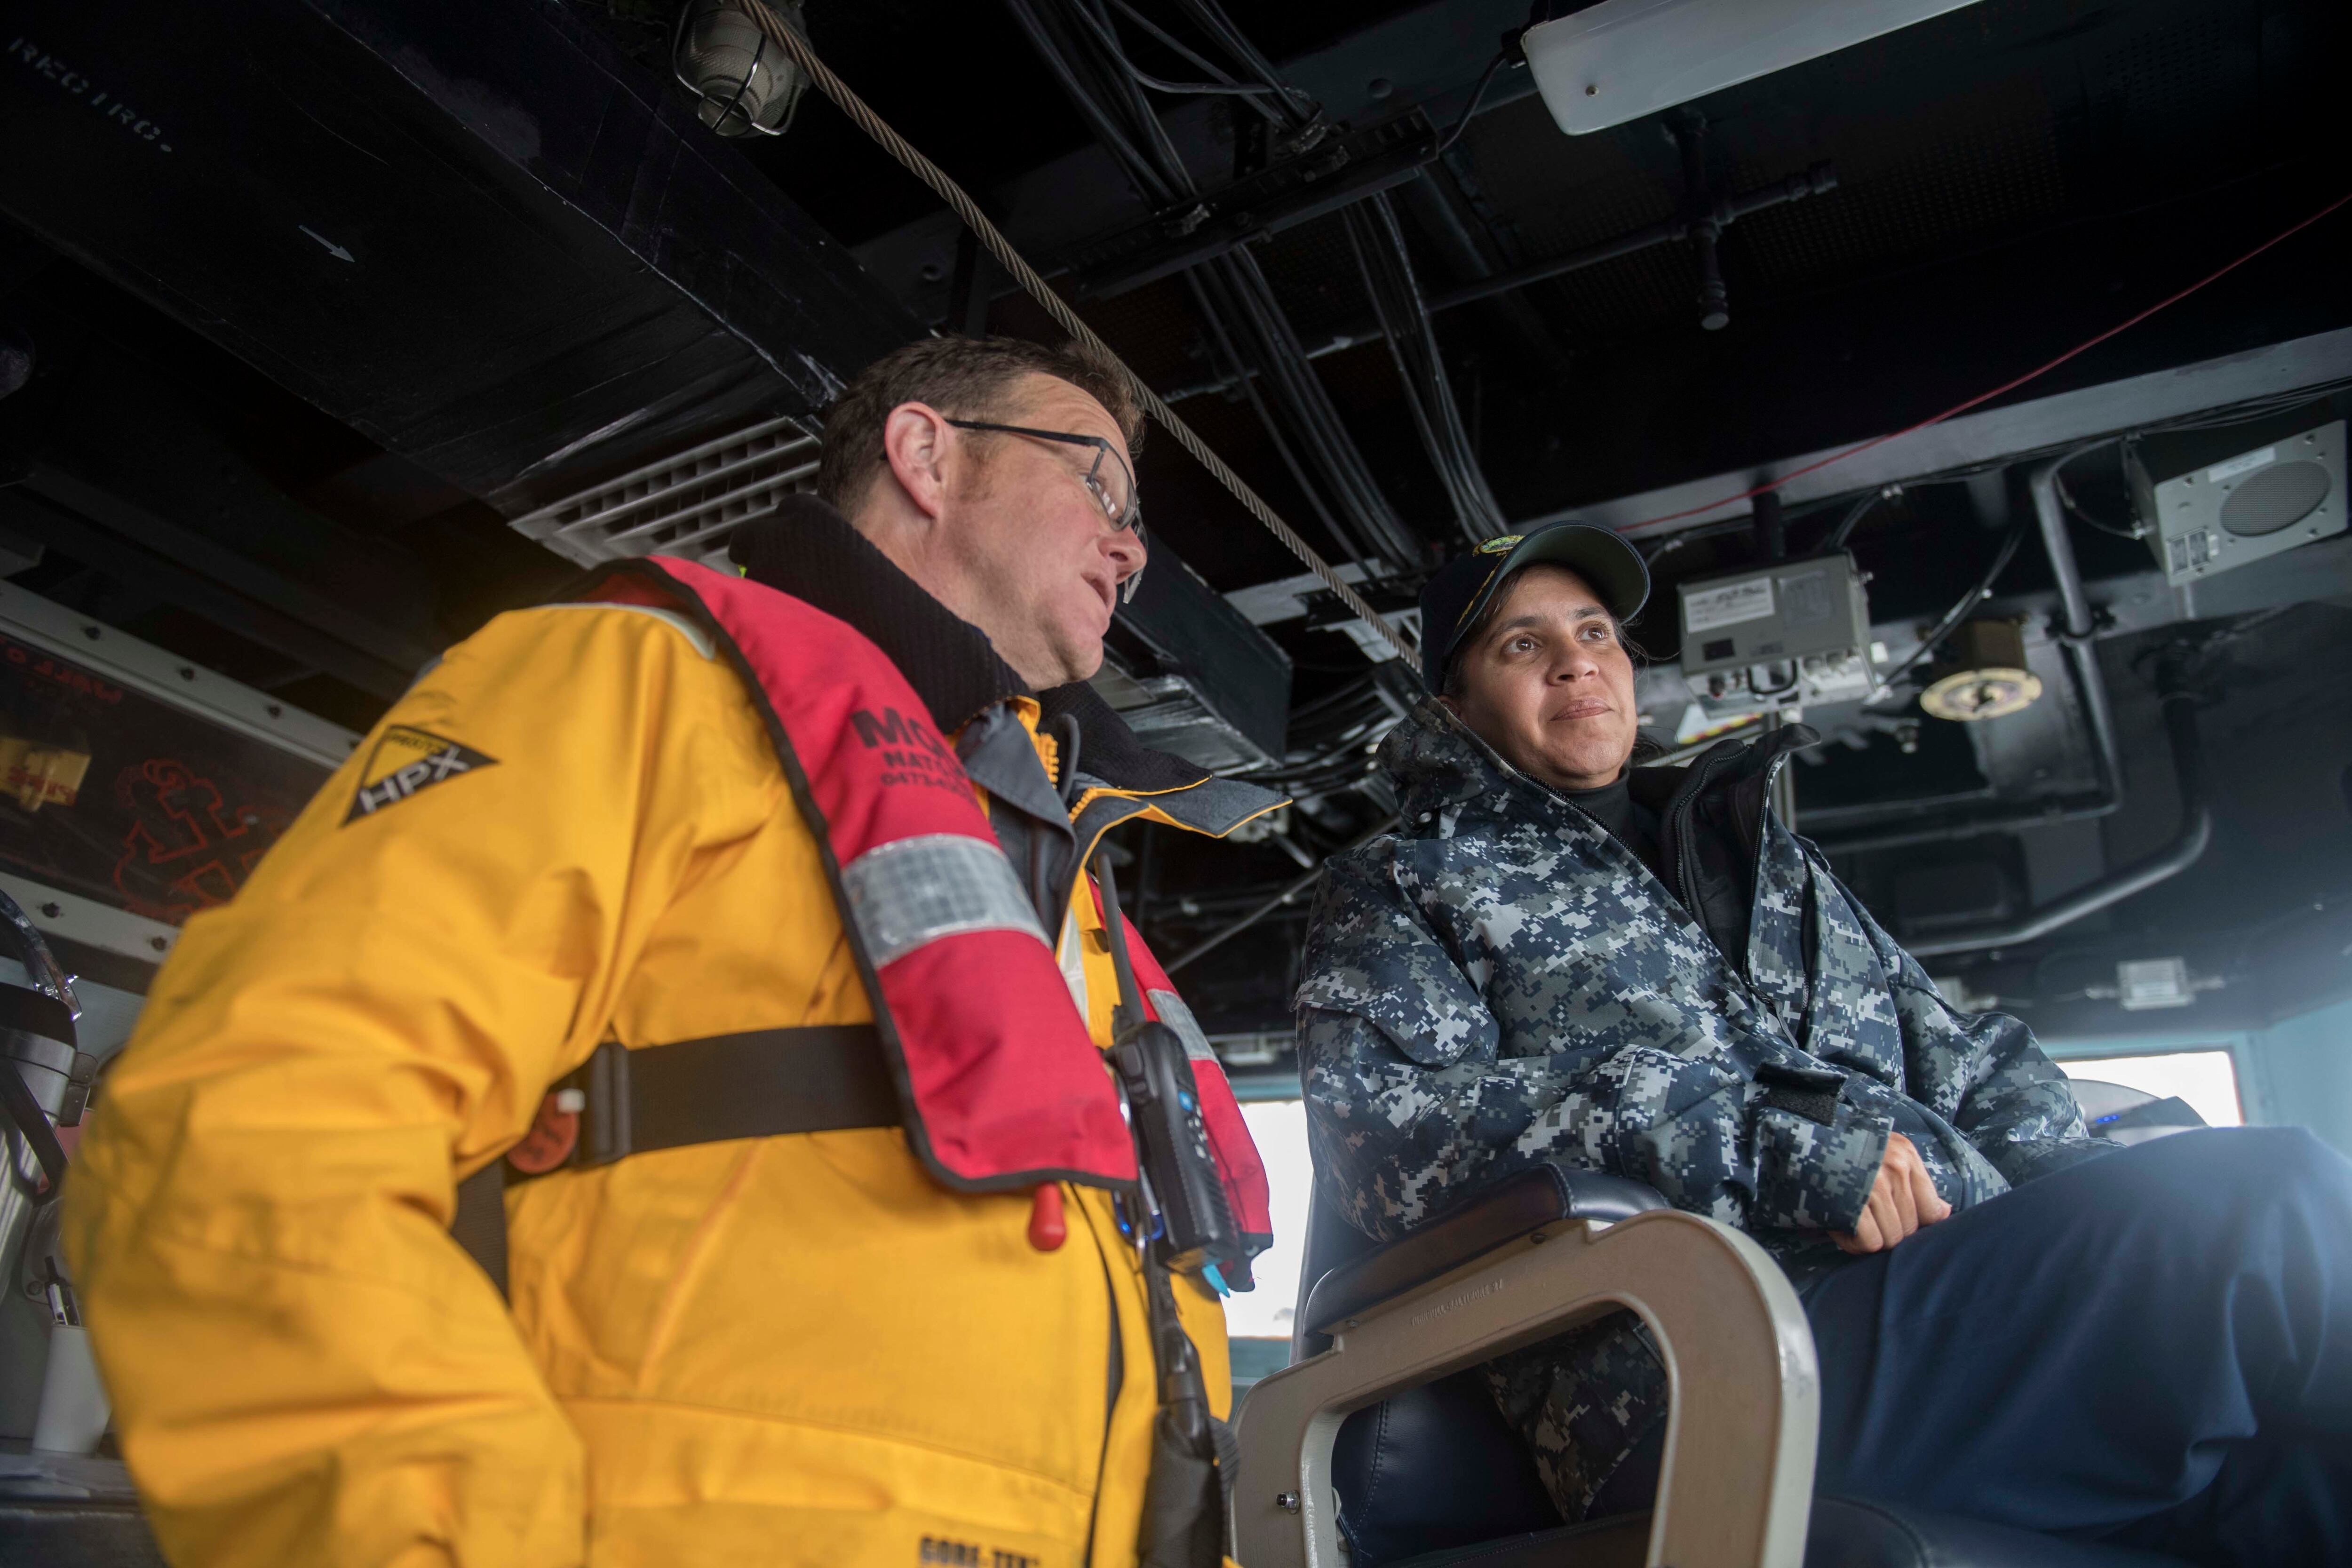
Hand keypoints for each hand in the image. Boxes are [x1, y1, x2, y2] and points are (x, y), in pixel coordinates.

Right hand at [1832, 1133, 1952, 1254]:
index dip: (1913, 1222)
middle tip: (1861, 1216)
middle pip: (1909, 1229)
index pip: (1932, 1211)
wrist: (1793, 1135)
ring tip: (1849, 1218)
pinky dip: (1852, 1242)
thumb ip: (1914, 1181)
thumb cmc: (1839, 1146)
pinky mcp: (1851, 1204)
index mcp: (1905, 1154)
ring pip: (1890, 1239)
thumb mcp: (1883, 1151)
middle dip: (1887, 1229)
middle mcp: (1894, 1168)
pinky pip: (1869, 1243)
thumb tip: (1945, 1213)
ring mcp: (1873, 1186)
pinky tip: (1839, 1224)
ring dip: (1869, 1236)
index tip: (1890, 1216)